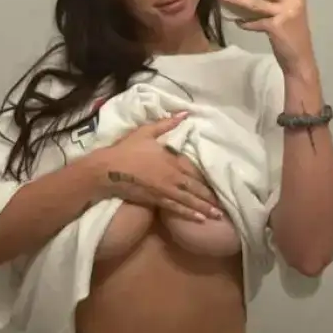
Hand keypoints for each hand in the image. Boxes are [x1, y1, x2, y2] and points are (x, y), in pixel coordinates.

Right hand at [98, 115, 223, 221]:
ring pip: (189, 200)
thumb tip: (185, 113)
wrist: (108, 169)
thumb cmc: (127, 149)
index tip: (221, 185)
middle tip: (225, 206)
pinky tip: (199, 219)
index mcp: (172, 160)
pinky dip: (189, 213)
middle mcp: (172, 177)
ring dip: (204, 208)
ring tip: (217, 216)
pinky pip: (176, 208)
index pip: (194, 171)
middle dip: (210, 198)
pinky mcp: (156, 200)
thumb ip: (167, 124)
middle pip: (195, 188)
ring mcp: (165, 190)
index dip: (208, 180)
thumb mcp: (146, 132)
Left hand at [217, 0, 316, 74]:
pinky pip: (254, 22)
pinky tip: (236, 21)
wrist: (300, 59)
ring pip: (254, 3)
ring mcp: (284, 13)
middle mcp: (292, 0)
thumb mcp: (290, 12)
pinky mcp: (275, 27)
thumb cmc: (293, 34)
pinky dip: (244, 22)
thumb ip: (278, 0)